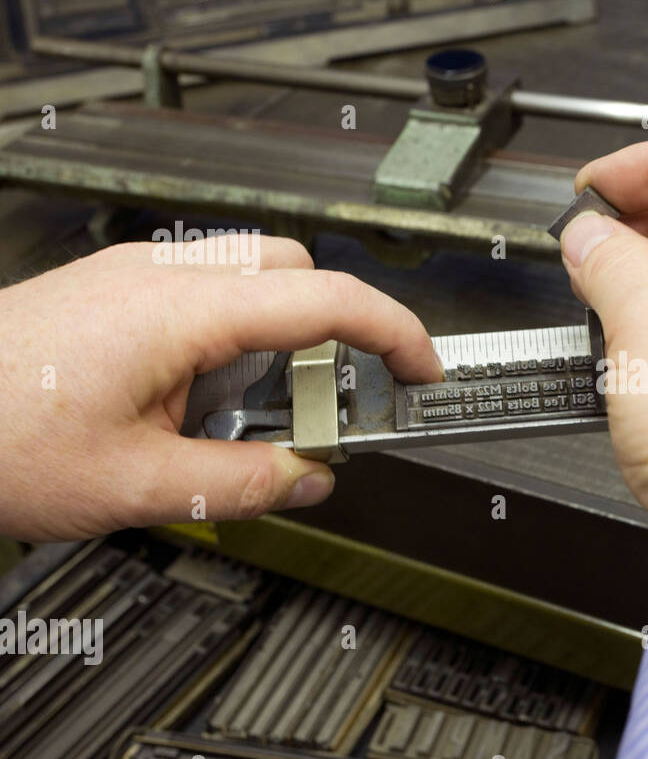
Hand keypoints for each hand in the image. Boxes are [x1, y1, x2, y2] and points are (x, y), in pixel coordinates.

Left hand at [0, 237, 439, 541]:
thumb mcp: (138, 487)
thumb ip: (245, 483)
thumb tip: (309, 477)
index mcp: (179, 312)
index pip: (325, 300)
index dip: (394, 334)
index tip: (425, 371)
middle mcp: (160, 276)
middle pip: (296, 271)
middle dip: (332, 335)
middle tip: (325, 411)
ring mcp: (132, 277)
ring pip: (251, 278)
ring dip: (275, 342)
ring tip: (243, 419)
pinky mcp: (112, 292)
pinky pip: (203, 294)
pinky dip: (231, 342)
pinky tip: (195, 403)